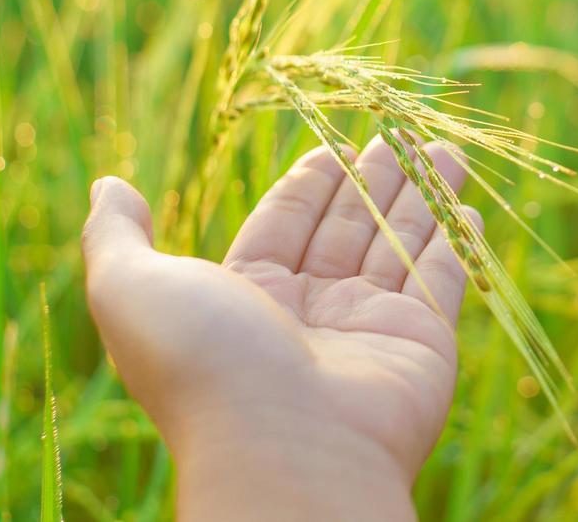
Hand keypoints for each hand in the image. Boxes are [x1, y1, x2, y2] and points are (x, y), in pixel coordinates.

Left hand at [81, 137, 479, 520]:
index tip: (338, 142)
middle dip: (374, 177)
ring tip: (443, 148)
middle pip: (348, 227)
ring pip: (399, 244)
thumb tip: (110, 186)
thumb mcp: (131, 288)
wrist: (283, 449)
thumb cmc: (203, 364)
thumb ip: (117, 236)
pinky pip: (442, 280)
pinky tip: (467, 208)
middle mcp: (310, 313)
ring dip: (423, 194)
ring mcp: (369, 330)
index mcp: (247, 297)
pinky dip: (456, 243)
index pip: (286, 223)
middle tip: (401, 129)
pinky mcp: (422, 343)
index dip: (312, 183)